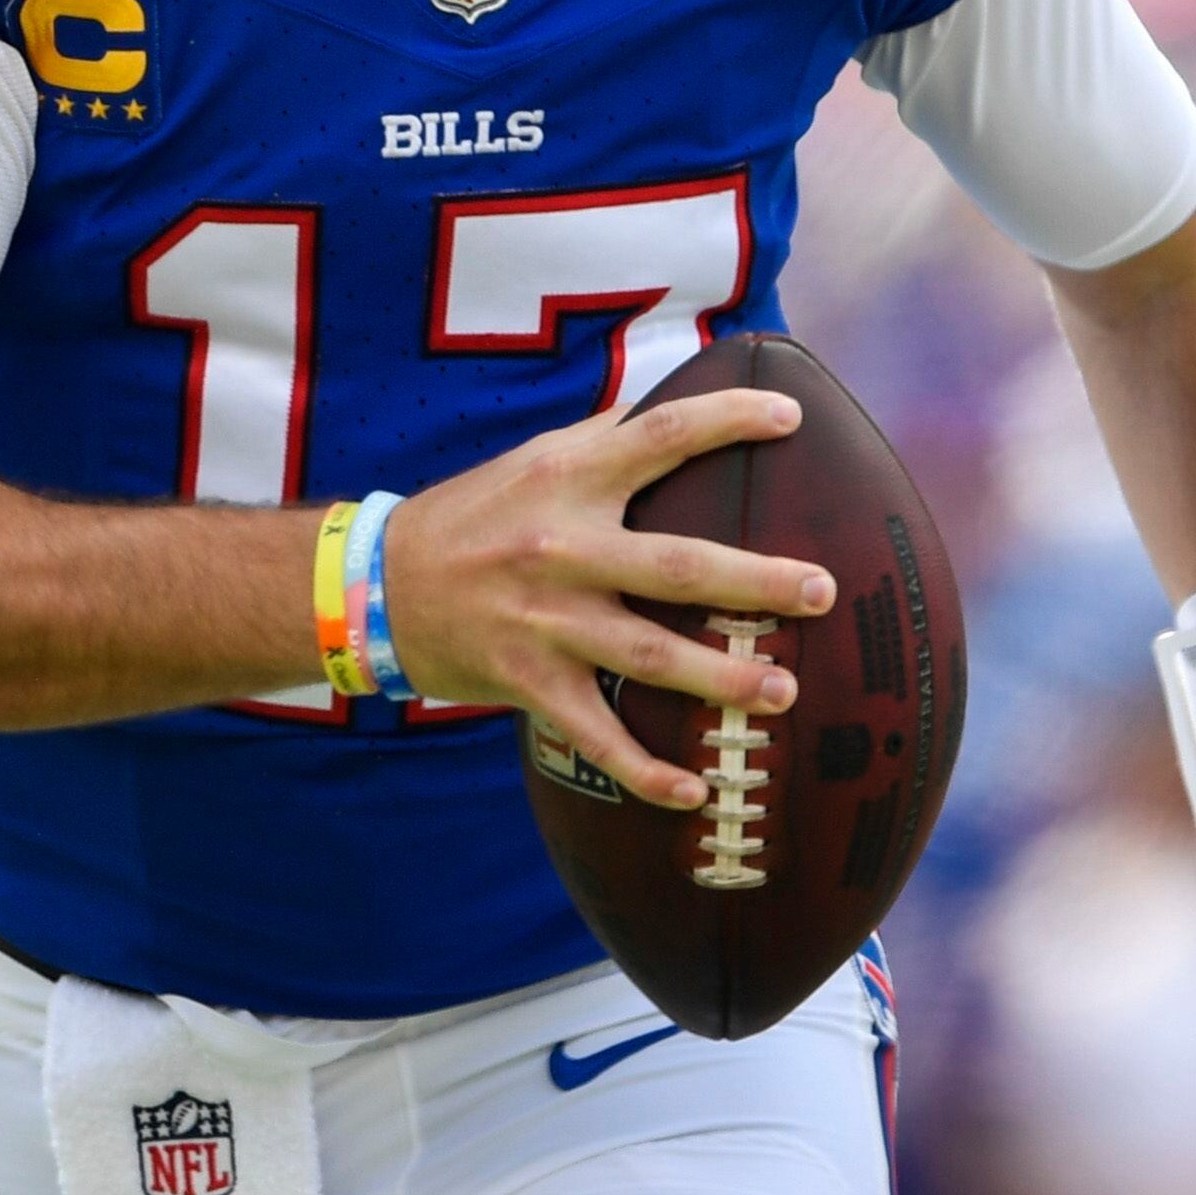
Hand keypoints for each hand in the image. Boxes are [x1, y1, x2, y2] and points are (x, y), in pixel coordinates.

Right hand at [380, 390, 835, 808]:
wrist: (373, 582)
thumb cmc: (472, 516)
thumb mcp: (533, 459)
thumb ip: (607, 438)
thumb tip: (686, 402)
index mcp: (567, 477)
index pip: (661, 434)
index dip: (730, 419)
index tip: (791, 417)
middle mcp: (561, 546)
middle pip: (676, 565)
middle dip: (756, 581)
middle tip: (822, 591)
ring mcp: (545, 620)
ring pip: (650, 655)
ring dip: (723, 677)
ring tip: (784, 690)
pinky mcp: (528, 681)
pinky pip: (598, 734)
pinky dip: (646, 771)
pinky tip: (694, 793)